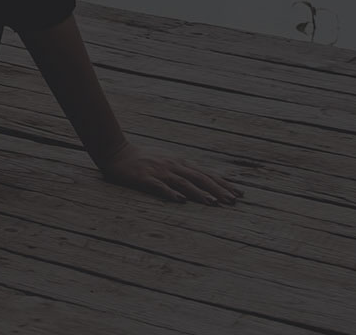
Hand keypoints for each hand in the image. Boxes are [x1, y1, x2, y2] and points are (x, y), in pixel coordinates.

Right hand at [102, 145, 242, 203]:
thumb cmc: (144, 159)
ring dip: (199, 193)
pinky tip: (180, 200)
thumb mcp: (167, 161)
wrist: (117, 152)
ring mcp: (159, 171)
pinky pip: (160, 187)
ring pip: (183, 182)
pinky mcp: (145, 178)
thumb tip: (203, 182)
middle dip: (217, 189)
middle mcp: (173, 165)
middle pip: (199, 178)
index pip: (206, 173)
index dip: (223, 183)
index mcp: (180, 162)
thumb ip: (183, 170)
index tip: (239, 194)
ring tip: (213, 203)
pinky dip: (171, 193)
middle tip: (233, 201)